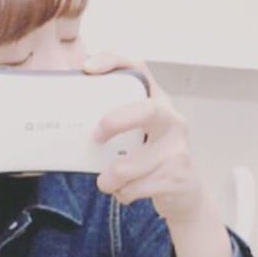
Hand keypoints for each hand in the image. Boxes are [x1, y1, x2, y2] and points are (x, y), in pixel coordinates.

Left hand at [83, 52, 212, 225]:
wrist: (185, 194)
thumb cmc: (152, 159)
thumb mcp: (139, 134)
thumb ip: (118, 123)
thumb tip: (73, 119)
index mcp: (159, 103)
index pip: (139, 69)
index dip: (113, 62)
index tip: (87, 68)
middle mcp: (173, 121)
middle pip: (145, 111)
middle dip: (115, 122)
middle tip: (96, 136)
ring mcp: (177, 150)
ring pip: (126, 167)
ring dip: (108, 179)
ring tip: (109, 181)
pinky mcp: (176, 178)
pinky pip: (131, 189)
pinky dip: (121, 194)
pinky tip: (128, 191)